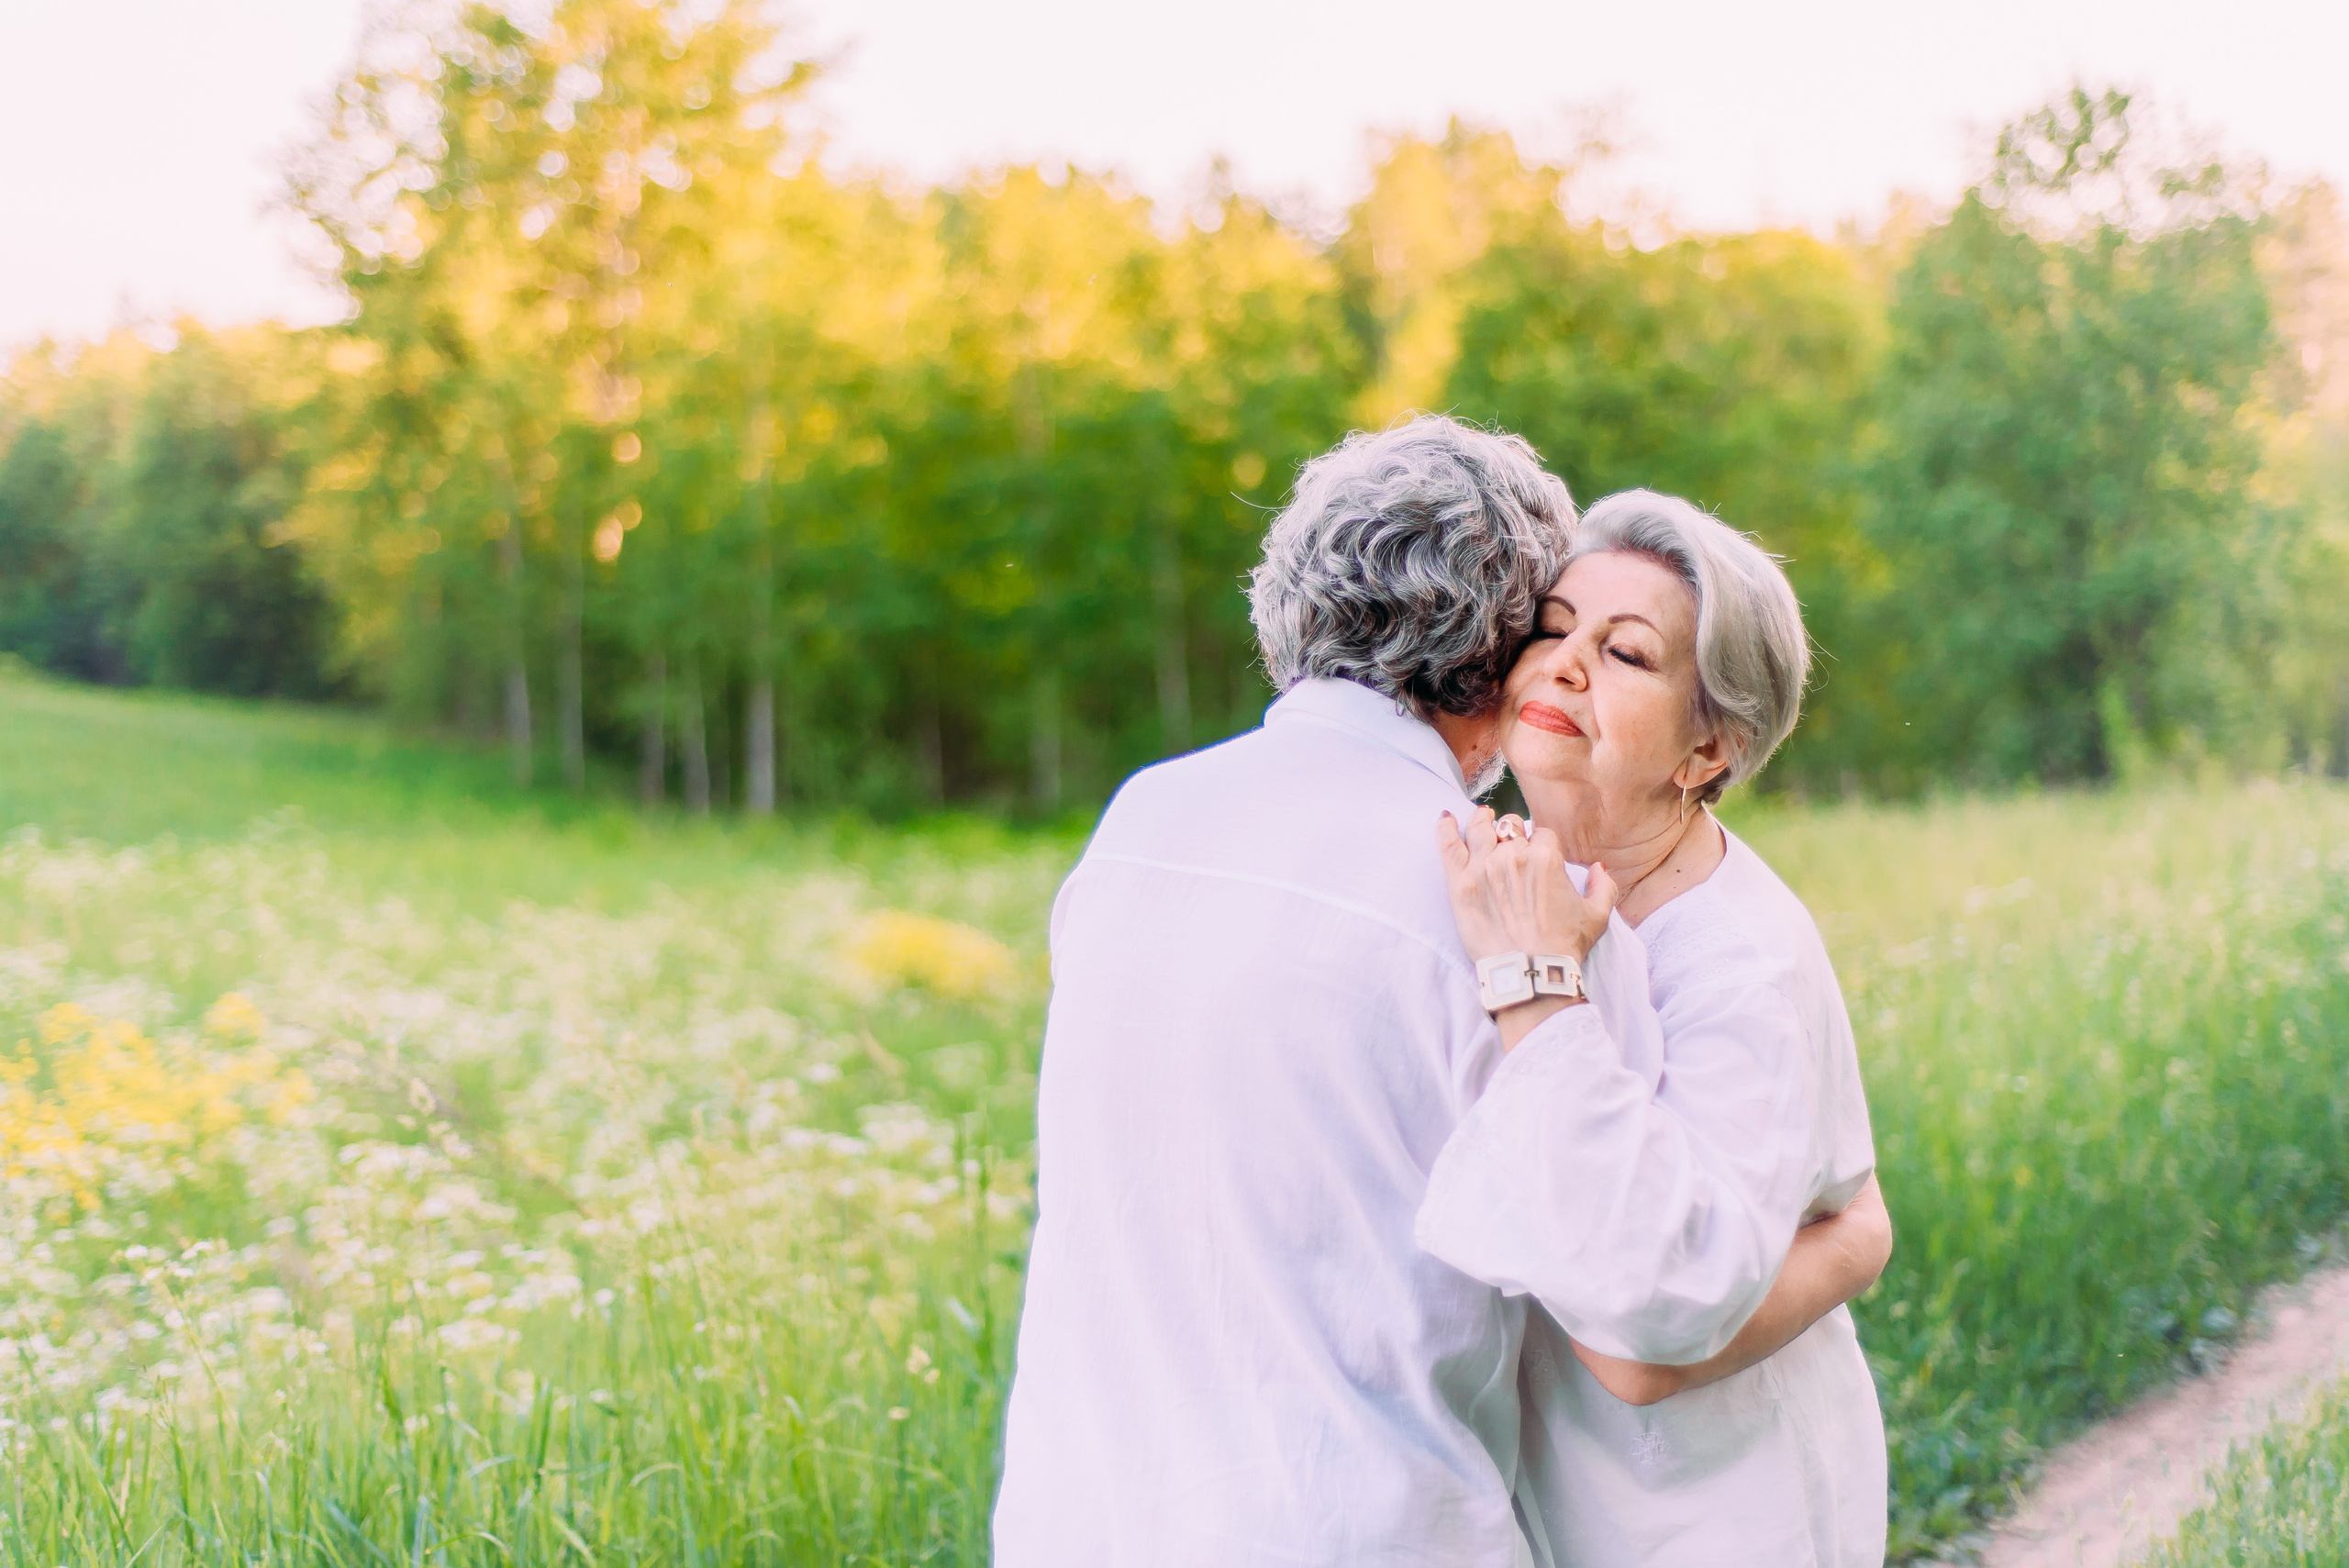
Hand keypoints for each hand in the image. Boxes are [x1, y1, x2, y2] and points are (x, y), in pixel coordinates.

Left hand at [1435, 806, 1620, 967]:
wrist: (1530, 973)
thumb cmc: (1563, 946)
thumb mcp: (1596, 916)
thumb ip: (1603, 886)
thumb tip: (1598, 868)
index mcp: (1545, 857)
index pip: (1541, 833)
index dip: (1540, 843)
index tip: (1537, 854)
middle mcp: (1512, 855)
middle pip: (1510, 829)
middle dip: (1513, 834)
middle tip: (1510, 844)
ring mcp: (1483, 867)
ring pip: (1479, 829)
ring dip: (1482, 822)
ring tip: (1482, 820)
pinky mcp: (1460, 883)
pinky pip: (1448, 845)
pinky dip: (1446, 829)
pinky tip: (1446, 819)